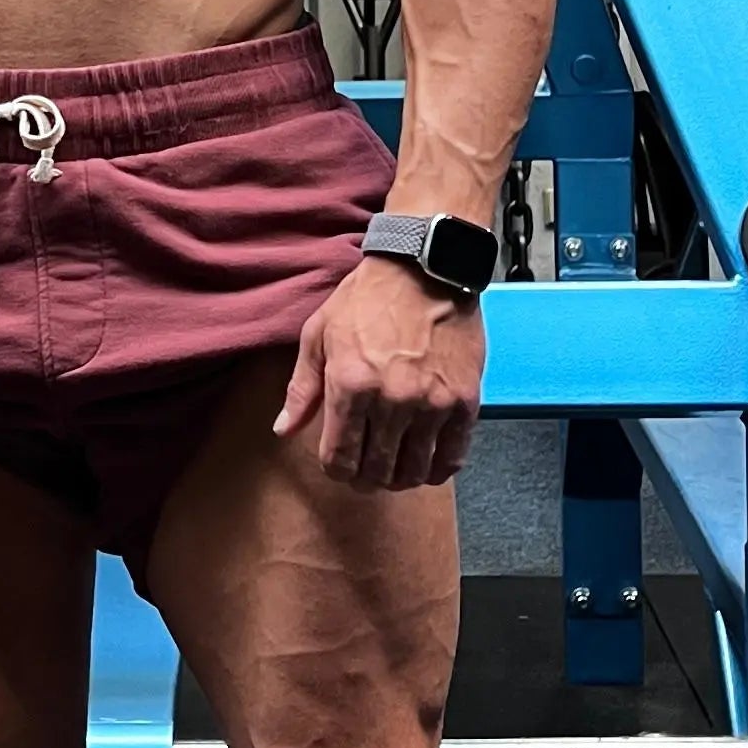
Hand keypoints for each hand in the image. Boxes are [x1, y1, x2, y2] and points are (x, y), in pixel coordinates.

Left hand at [274, 254, 484, 490]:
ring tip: (394, 471)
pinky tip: (426, 464)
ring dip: (400, 478)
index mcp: (350, 384)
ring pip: (413, 470)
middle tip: (365, 474)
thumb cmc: (368, 298)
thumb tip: (283, 429)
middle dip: (366, 479)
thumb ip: (302, 388)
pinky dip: (437, 469)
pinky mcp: (464, 401)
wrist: (425, 268)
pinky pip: (452, 457)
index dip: (336, 471)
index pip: (339, 457)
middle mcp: (391, 400)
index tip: (339, 466)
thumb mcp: (319, 334)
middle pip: (376, 470)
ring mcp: (432, 403)